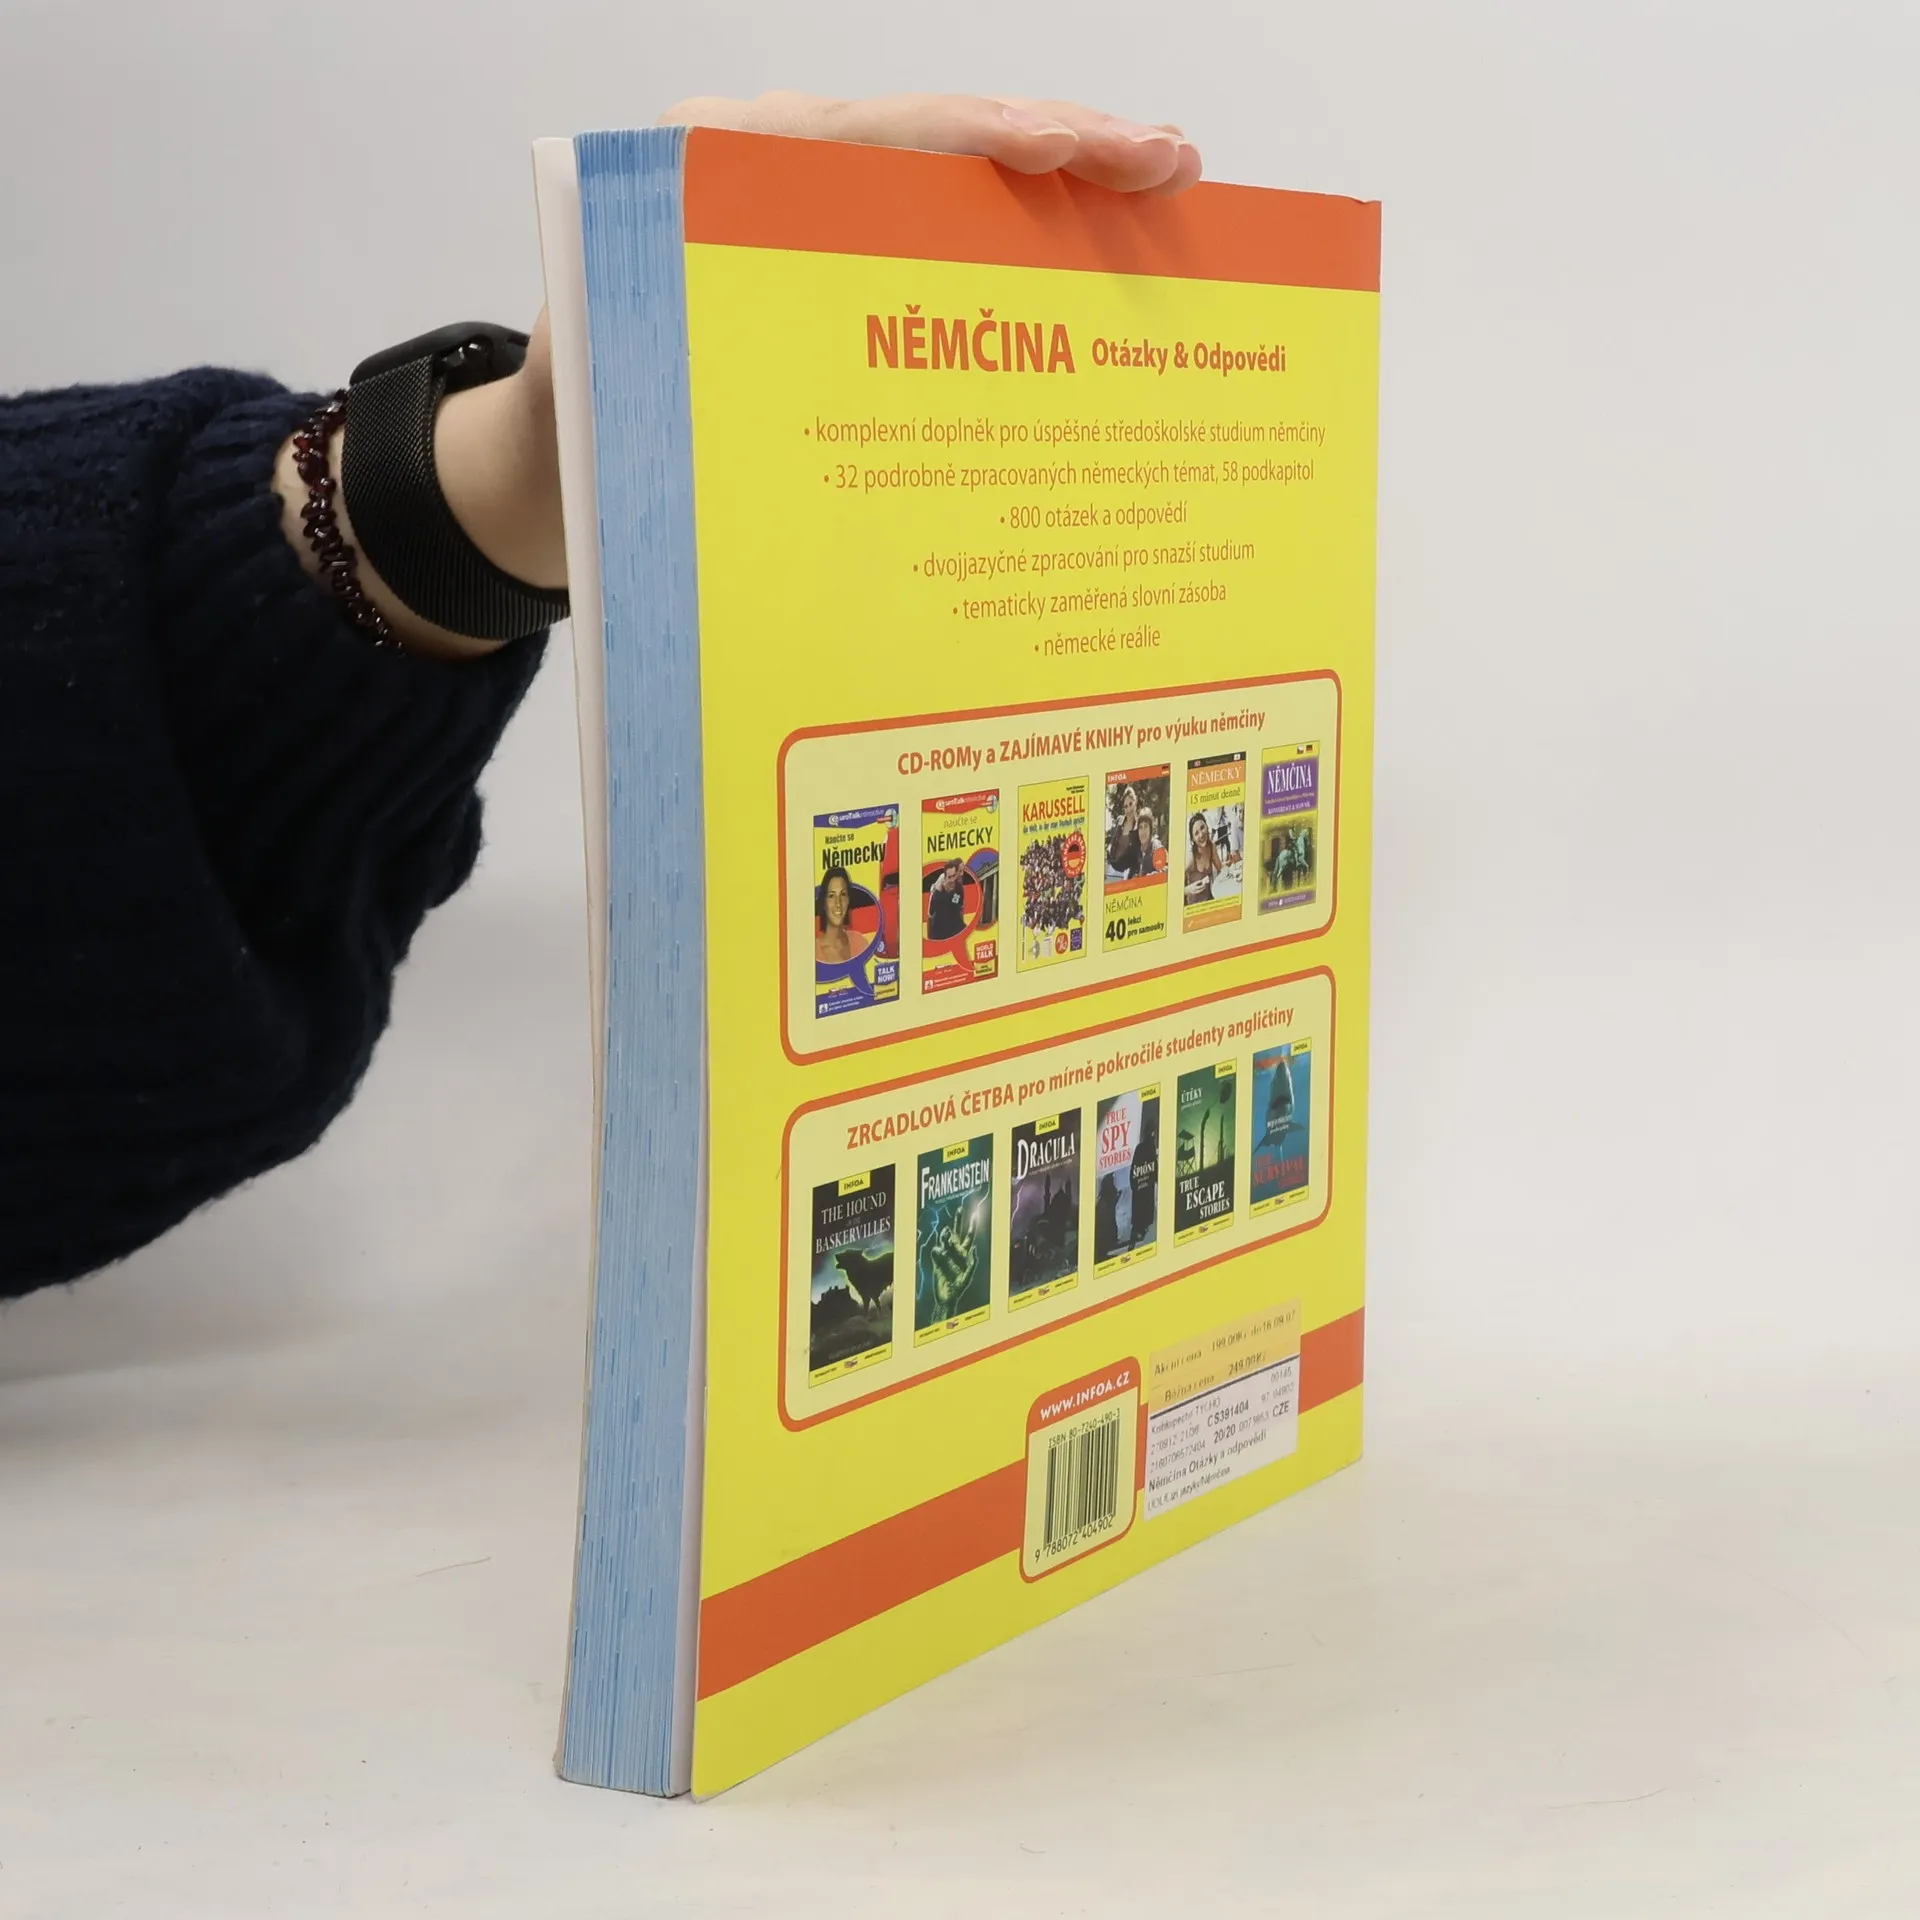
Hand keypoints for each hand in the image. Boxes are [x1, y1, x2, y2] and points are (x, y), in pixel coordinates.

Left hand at [290, 94, 1201, 655]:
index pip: (863, 135)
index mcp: (709, 180)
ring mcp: (818, 227)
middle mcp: (772, 179)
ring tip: (1163, 192)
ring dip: (1062, 191)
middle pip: (933, 141)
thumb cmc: (574, 432)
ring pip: (954, 188)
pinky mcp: (846, 279)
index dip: (976, 138)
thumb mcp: (587, 394)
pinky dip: (1026, 250)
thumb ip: (635, 360)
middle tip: (1166, 164)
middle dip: (1058, 146)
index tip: (1069, 146)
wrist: (554, 467)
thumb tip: (712, 357)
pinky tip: (1102, 258)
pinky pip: (945, 247)